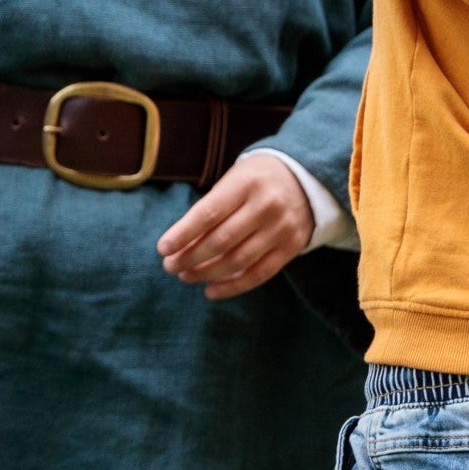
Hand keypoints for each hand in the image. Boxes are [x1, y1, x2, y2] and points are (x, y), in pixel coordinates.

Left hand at [157, 151, 314, 299]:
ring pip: (238, 260)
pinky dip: (233, 287)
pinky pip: (260, 274)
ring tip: (186, 276)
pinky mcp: (291, 247)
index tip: (162, 249)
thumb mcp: (233, 180)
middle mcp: (266, 206)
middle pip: (221, 240)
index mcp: (246, 183)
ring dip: (207, 273)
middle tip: (170, 266)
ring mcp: (281, 229)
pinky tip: (211, 290)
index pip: (208, 214)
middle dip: (190, 257)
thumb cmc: (256, 180)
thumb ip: (211, 208)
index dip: (183, 234)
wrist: (305, 179)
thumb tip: (180, 243)